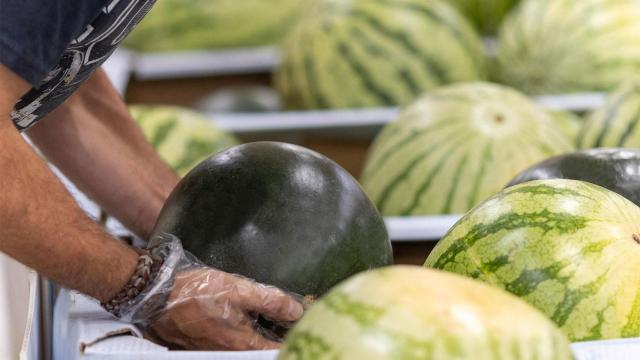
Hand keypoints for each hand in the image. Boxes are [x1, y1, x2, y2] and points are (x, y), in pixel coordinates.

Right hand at [149, 268, 303, 349]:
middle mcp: (228, 352)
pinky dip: (241, 334)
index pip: (277, 350)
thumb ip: (270, 300)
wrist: (156, 294)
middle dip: (277, 337)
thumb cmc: (195, 291)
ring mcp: (214, 351)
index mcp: (241, 343)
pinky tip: (244, 319)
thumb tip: (296, 310)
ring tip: (271, 319)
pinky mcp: (202, 345)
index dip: (293, 338)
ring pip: (245, 348)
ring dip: (260, 335)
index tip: (304, 326)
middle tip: (288, 322)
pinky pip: (229, 344)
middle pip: (261, 350)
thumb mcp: (238, 289)